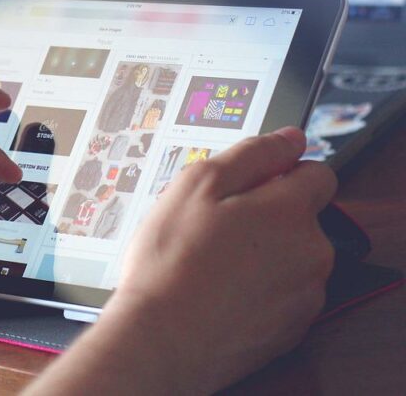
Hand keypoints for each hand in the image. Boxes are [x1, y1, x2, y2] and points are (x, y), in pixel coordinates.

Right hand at [26, 127, 336, 394]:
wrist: (162, 339)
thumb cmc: (171, 263)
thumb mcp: (195, 186)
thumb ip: (251, 155)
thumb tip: (289, 139)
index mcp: (291, 210)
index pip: (316, 172)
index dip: (279, 173)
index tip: (246, 187)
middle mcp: (312, 250)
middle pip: (302, 217)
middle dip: (266, 216)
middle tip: (214, 228)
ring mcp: (306, 293)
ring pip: (292, 258)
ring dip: (263, 254)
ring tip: (212, 264)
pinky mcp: (292, 327)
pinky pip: (283, 295)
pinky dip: (259, 290)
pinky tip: (221, 292)